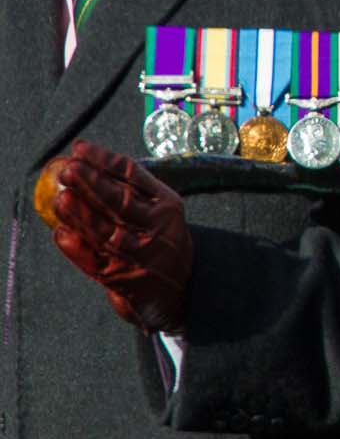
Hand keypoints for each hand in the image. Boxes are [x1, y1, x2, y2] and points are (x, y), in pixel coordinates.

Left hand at [46, 140, 193, 332]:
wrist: (180, 289)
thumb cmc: (163, 240)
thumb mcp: (162, 211)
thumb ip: (135, 191)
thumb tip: (89, 165)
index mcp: (167, 205)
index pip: (134, 176)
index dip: (104, 160)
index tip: (80, 149)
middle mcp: (157, 228)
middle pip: (120, 201)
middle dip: (91, 183)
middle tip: (68, 168)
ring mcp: (140, 254)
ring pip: (105, 231)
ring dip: (80, 214)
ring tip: (60, 196)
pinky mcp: (121, 279)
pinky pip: (94, 261)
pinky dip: (75, 247)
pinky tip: (60, 232)